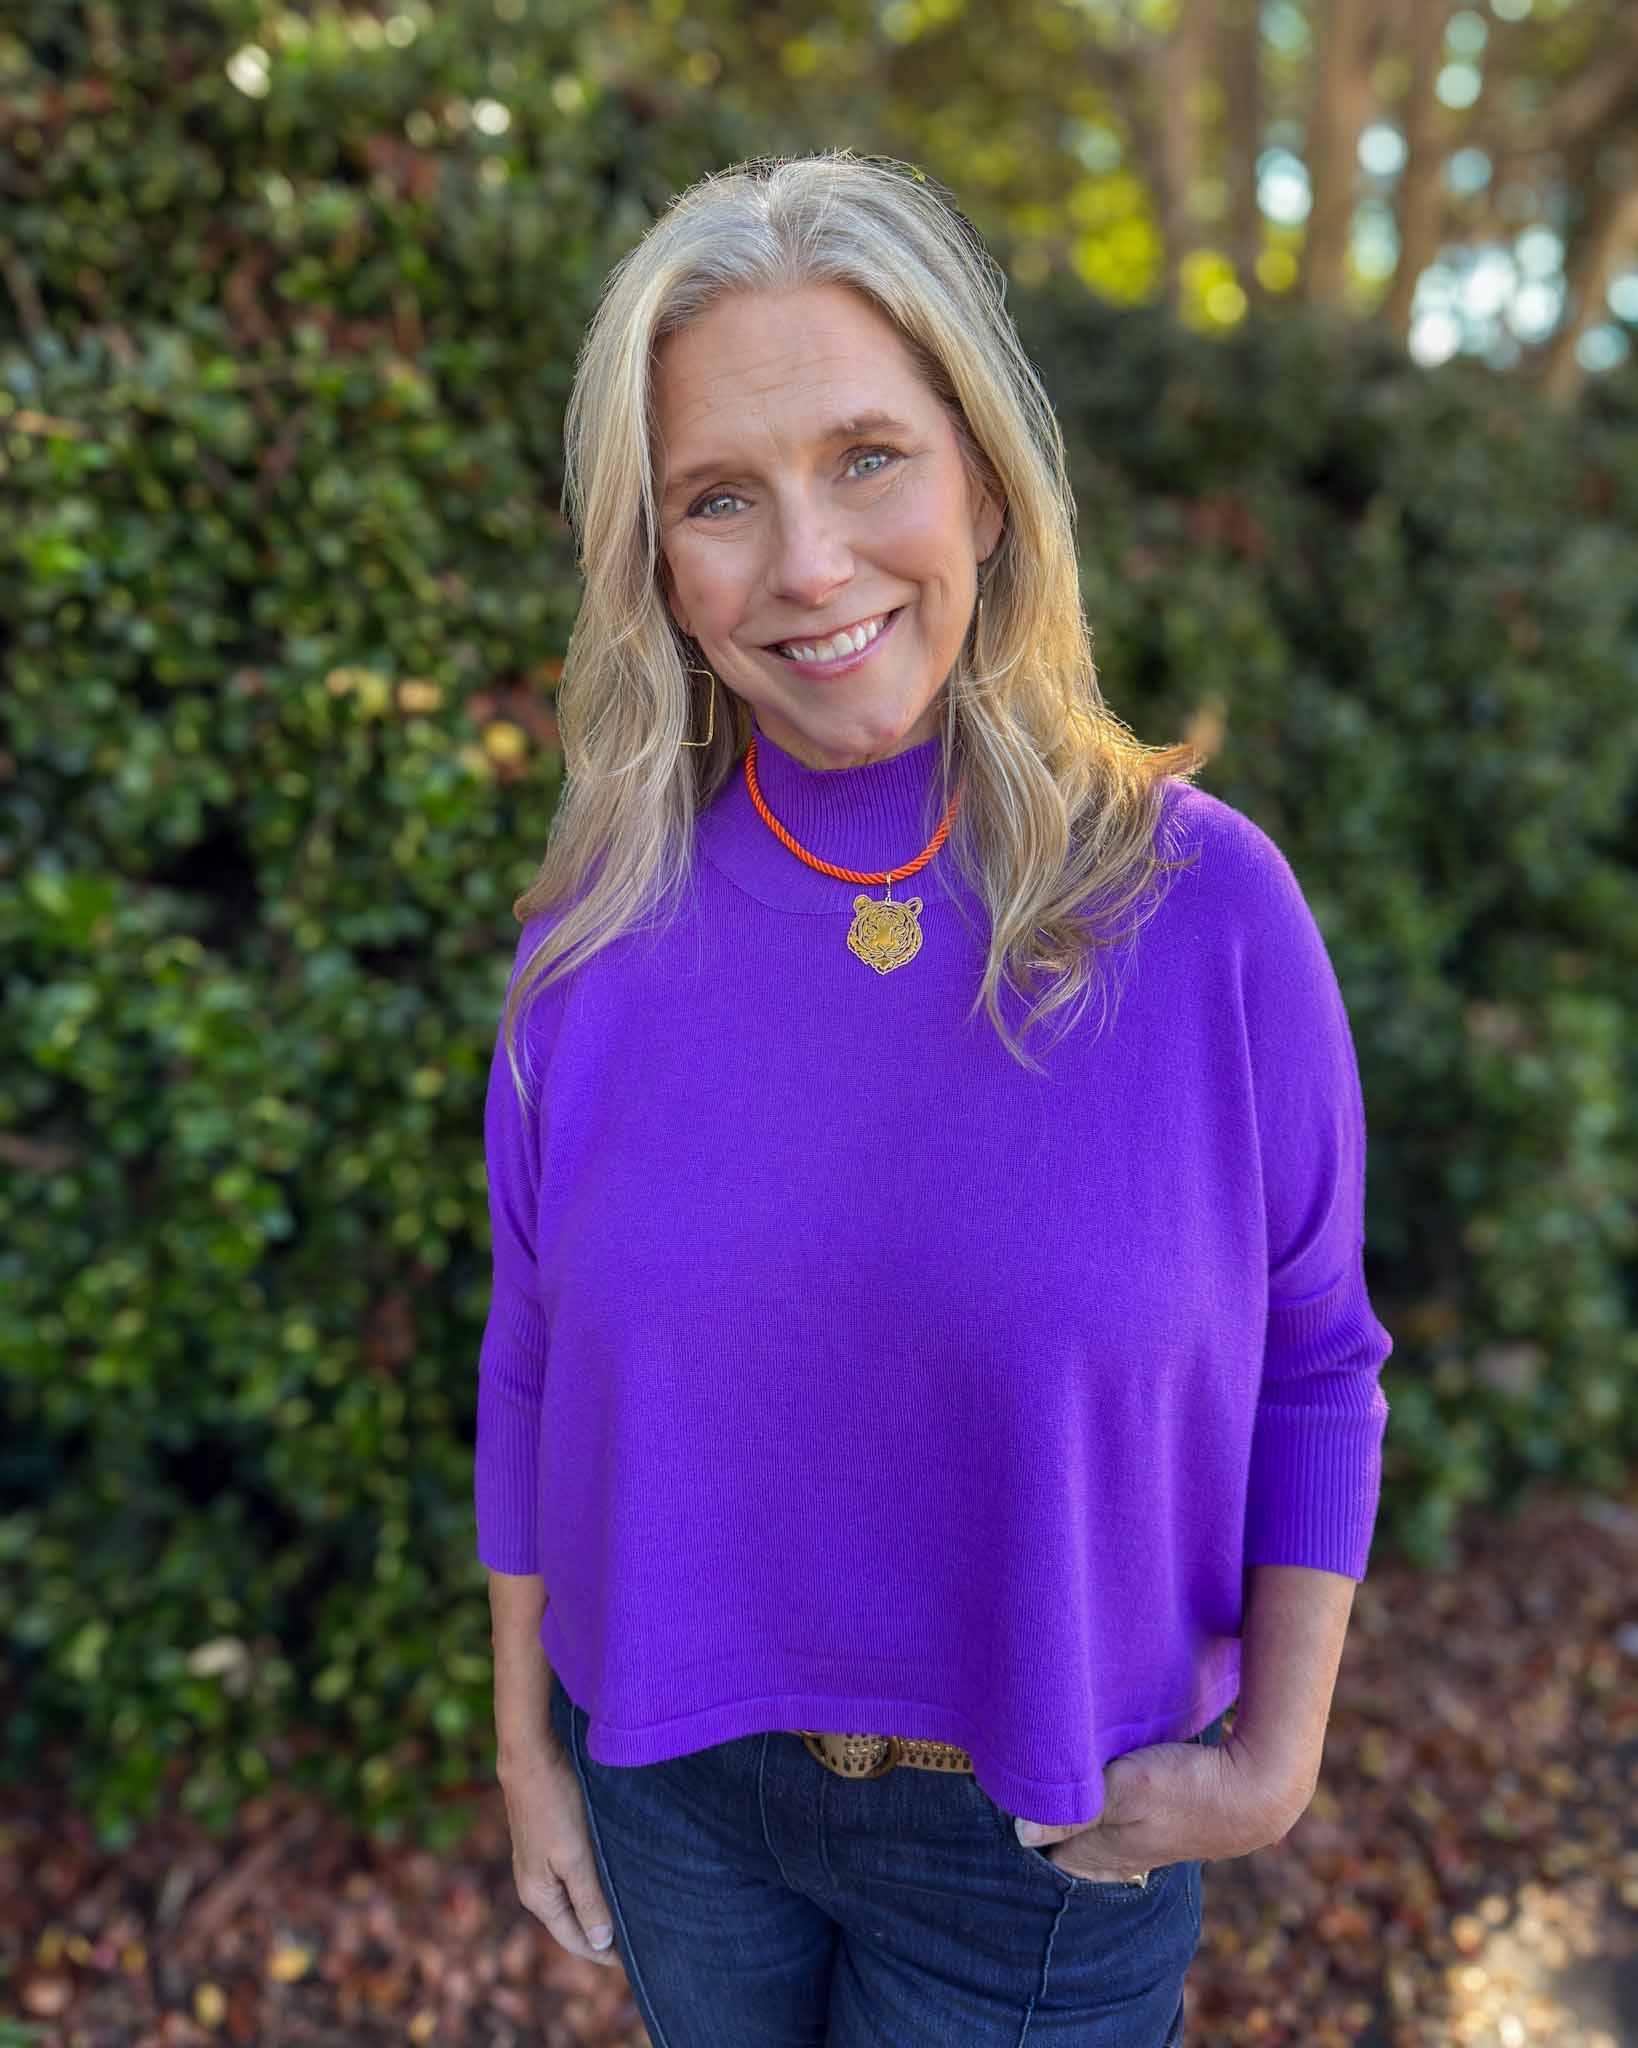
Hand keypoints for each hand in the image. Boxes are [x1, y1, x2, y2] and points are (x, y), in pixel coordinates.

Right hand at [498, 1739, 621, 1968]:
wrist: (530, 1757)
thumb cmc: (555, 1804)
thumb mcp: (576, 1856)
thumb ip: (588, 1900)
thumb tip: (601, 1941)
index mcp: (538, 1897)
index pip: (575, 1940)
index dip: (604, 1954)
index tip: (637, 1961)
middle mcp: (532, 1888)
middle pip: (571, 1924)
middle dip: (601, 1936)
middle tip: (640, 1941)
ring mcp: (535, 1866)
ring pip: (571, 1902)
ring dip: (597, 1911)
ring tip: (630, 1915)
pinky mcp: (542, 1847)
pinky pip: (569, 1881)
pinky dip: (589, 1889)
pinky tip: (609, 1882)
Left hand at [1015, 1733, 1308, 1882]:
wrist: (1259, 1791)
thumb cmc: (1189, 1789)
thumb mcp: (1127, 1791)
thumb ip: (1076, 1812)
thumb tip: (1020, 1836)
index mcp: (1104, 1851)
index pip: (1049, 1856)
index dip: (1026, 1837)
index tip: (999, 1814)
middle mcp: (1122, 1852)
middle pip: (1072, 1851)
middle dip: (1046, 1836)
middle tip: (1016, 1811)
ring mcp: (1147, 1839)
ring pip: (1098, 1837)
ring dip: (1077, 1824)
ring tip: (1051, 1804)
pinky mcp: (1168, 1820)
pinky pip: (1123, 1822)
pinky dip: (1106, 1814)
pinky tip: (1103, 1797)